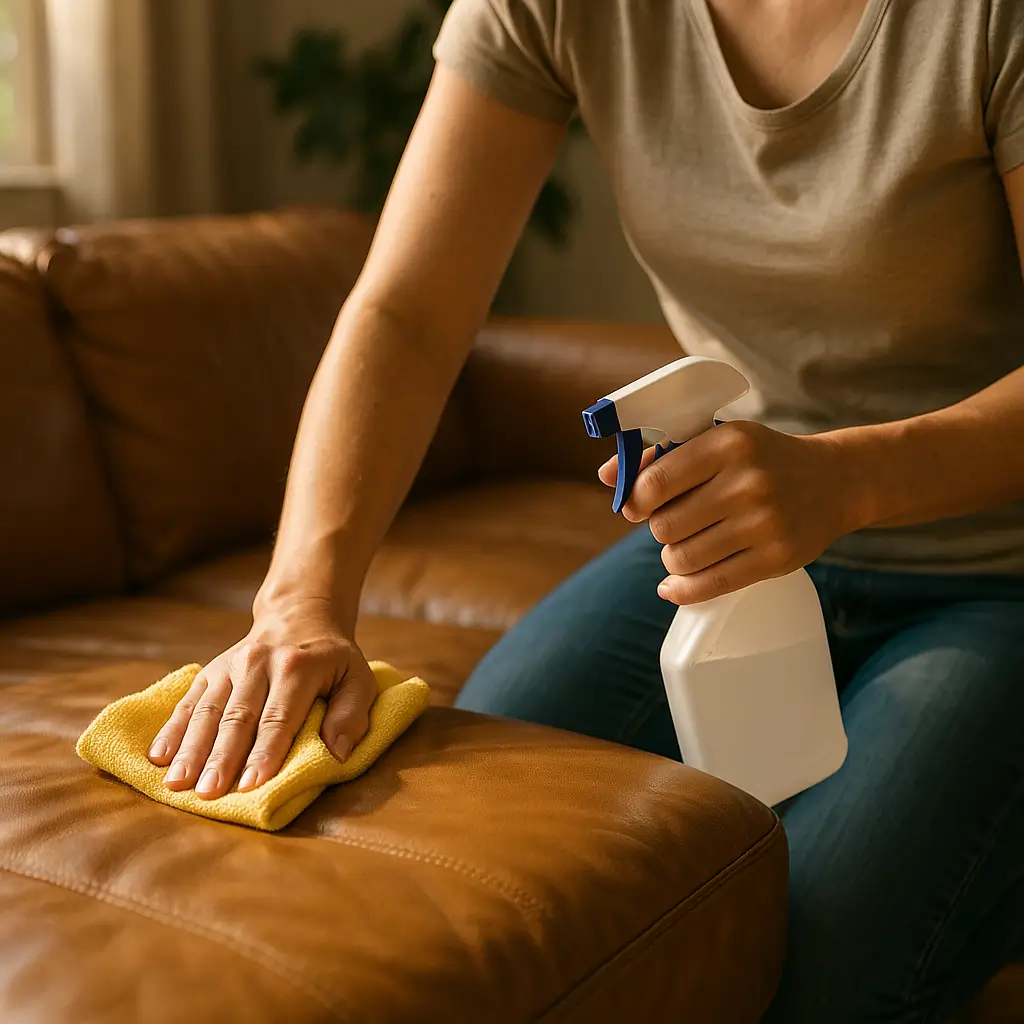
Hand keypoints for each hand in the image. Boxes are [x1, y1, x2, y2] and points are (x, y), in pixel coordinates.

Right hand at [146, 600, 376, 798]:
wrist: (299, 617)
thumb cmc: (333, 661)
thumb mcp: (359, 678)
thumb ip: (352, 714)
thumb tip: (337, 753)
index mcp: (297, 668)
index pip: (279, 717)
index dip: (265, 752)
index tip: (251, 785)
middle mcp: (258, 663)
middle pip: (238, 717)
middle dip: (221, 758)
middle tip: (207, 794)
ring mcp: (229, 666)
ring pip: (207, 711)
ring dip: (191, 749)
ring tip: (177, 783)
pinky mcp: (210, 671)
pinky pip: (188, 702)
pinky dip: (172, 730)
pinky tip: (158, 757)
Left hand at [599, 421, 858, 604]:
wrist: (833, 480)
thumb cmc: (759, 459)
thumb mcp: (715, 441)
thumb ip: (658, 456)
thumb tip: (606, 476)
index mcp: (728, 444)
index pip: (656, 483)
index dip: (635, 501)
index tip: (636, 506)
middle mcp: (748, 482)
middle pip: (665, 526)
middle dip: (658, 529)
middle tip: (672, 523)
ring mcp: (765, 523)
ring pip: (682, 558)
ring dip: (672, 558)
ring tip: (684, 545)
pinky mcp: (777, 559)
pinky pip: (711, 585)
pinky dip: (682, 590)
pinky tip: (673, 586)